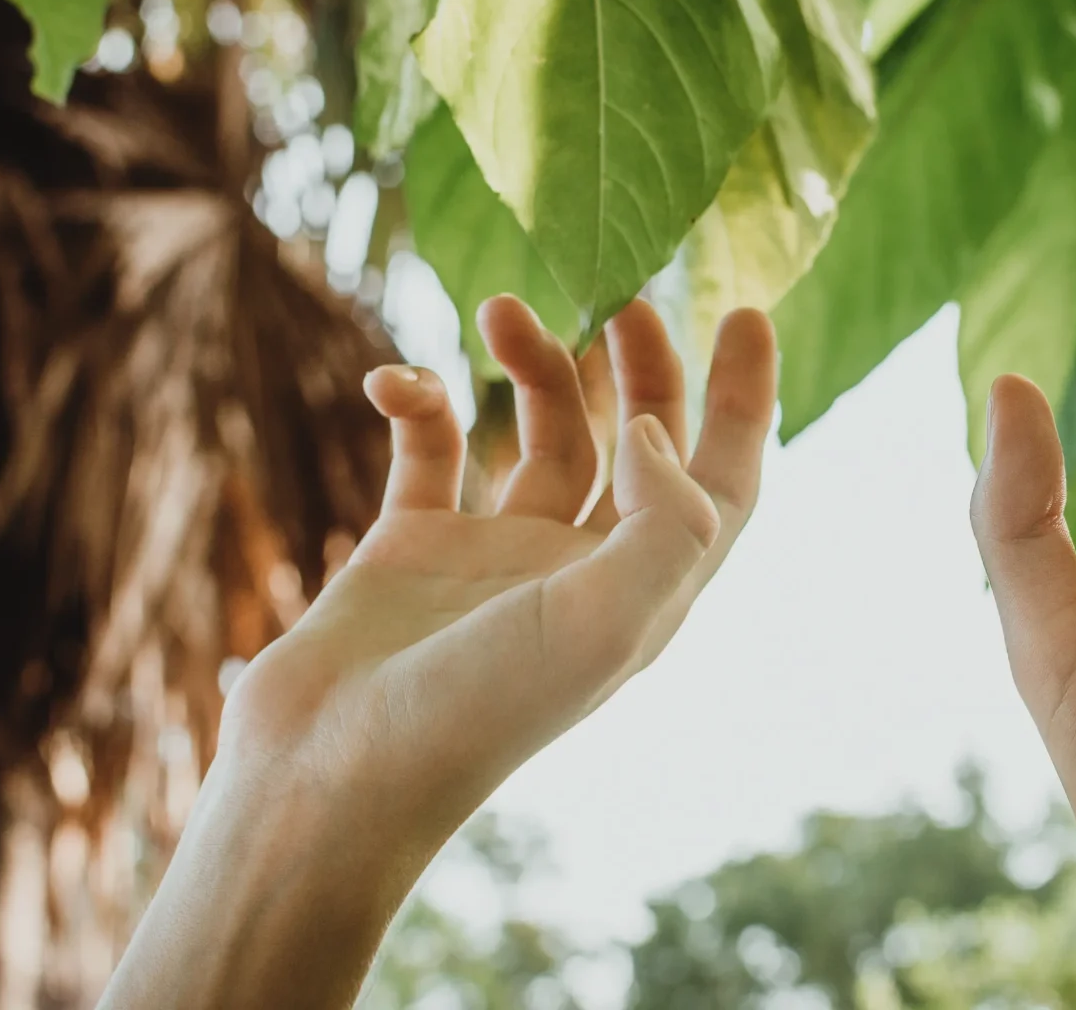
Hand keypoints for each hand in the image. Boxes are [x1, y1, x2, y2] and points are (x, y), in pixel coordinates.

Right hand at [103, 295, 776, 1009]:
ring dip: (530, 367)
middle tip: (623, 296)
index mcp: (647, 592)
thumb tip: (658, 431)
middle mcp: (582, 570)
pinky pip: (427, 452)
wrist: (329, 780)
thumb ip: (665, 521)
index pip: (724, 482)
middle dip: (640, 367)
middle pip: (638, 444)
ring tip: (501, 309)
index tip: (746, 311)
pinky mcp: (411, 549)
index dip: (746, 401)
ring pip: (539, 434)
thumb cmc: (477, 713)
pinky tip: (395, 383)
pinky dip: (416, 404)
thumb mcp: (606, 622)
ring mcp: (497, 557)